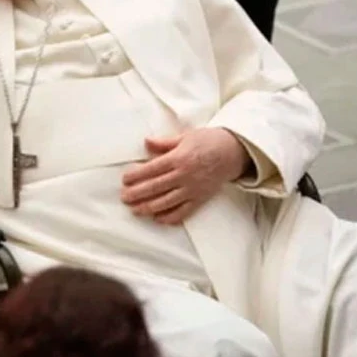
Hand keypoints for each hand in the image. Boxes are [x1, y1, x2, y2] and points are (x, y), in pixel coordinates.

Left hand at [120, 128, 249, 225]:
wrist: (233, 152)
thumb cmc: (208, 141)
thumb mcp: (185, 136)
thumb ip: (164, 143)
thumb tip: (146, 142)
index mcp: (179, 158)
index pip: (152, 169)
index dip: (137, 175)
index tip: (125, 180)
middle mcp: (184, 175)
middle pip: (156, 187)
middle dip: (137, 194)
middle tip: (124, 198)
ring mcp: (192, 189)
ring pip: (166, 202)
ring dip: (148, 207)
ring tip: (135, 210)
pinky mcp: (200, 199)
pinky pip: (183, 212)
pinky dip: (170, 217)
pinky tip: (158, 219)